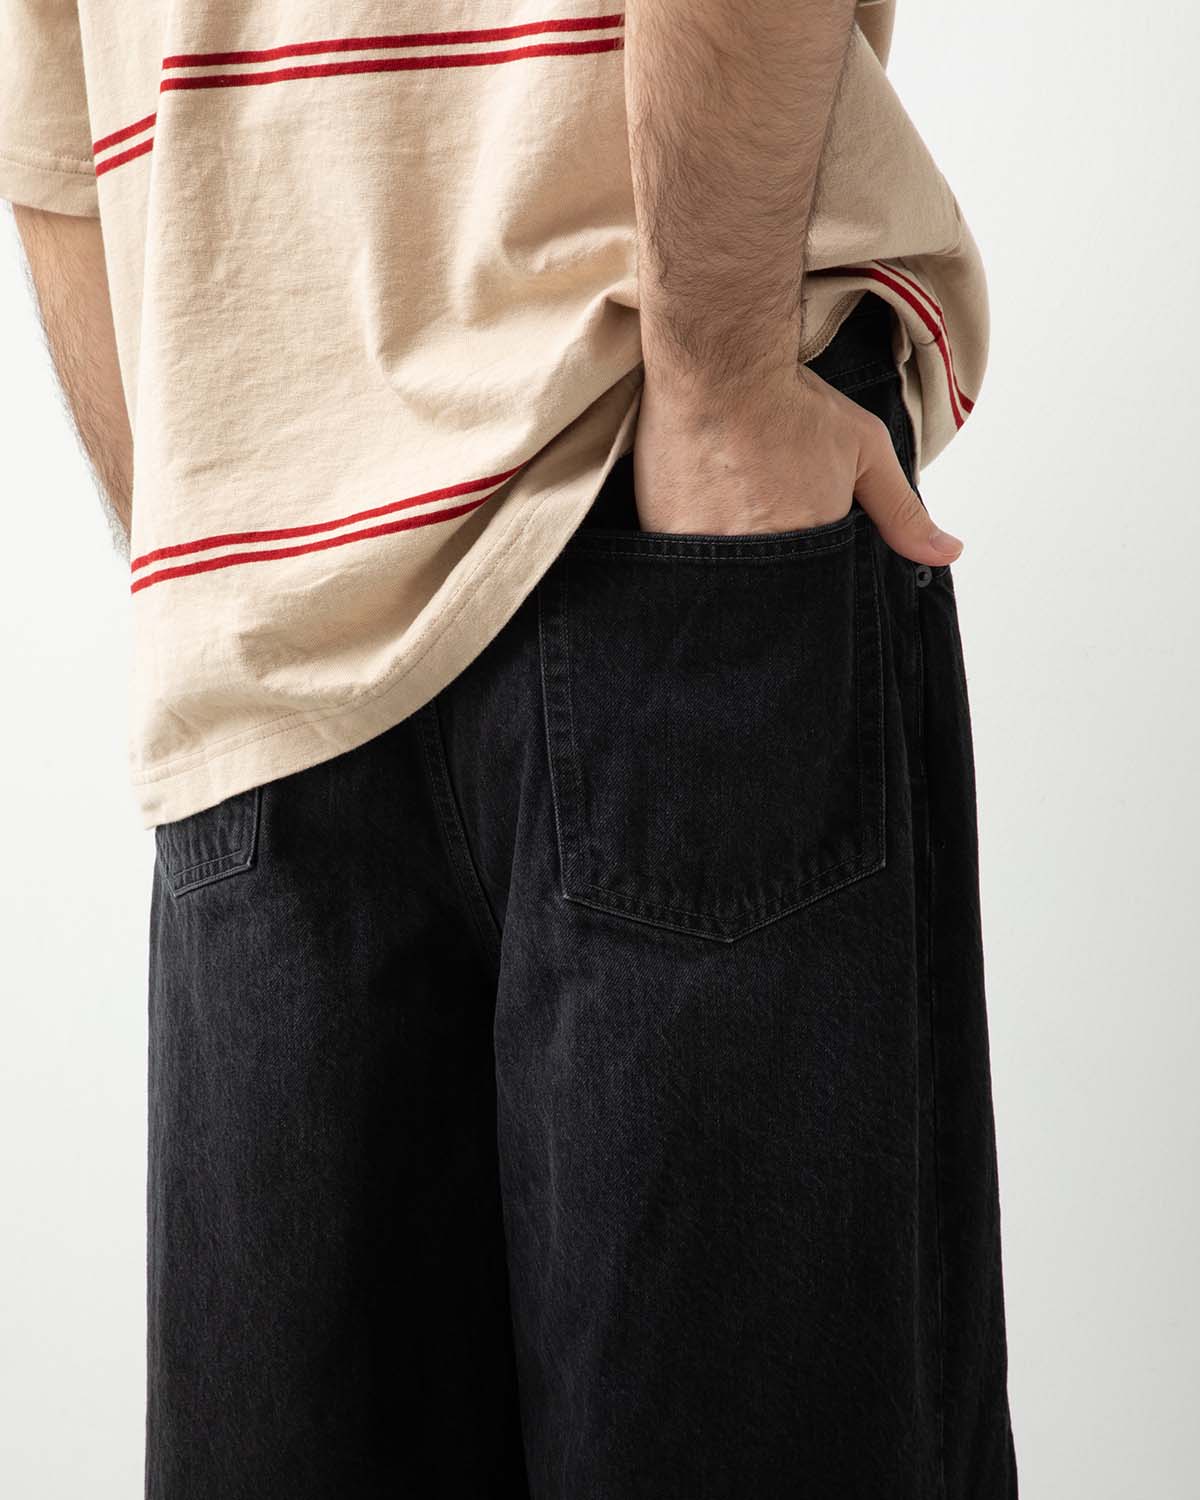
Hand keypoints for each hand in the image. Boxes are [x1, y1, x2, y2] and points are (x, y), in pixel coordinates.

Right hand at [632, 361, 962, 565]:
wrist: (719, 362)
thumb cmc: (791, 401)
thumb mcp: (866, 450)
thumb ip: (903, 512)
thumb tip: (949, 554)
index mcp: (807, 543)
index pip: (810, 591)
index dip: (805, 571)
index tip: (794, 532)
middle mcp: (755, 556)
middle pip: (761, 592)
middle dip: (765, 567)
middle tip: (757, 514)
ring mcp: (703, 548)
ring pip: (717, 583)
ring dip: (725, 560)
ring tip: (728, 511)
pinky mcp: (660, 533)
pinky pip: (677, 566)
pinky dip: (689, 551)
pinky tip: (695, 511)